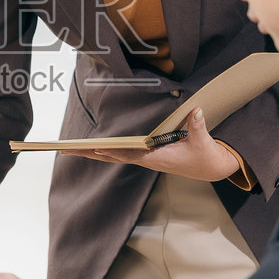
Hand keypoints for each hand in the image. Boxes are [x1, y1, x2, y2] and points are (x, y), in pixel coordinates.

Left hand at [62, 107, 239, 181]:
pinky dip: (107, 151)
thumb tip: (195, 110)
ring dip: (94, 153)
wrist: (212, 168)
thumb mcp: (204, 142)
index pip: (130, 154)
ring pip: (115, 157)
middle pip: (114, 157)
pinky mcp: (148, 156)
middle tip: (67, 151)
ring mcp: (146, 159)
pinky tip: (95, 149)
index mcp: (158, 158)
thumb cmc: (206, 156)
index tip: (96, 147)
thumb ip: (198, 126)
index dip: (114, 151)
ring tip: (73, 150)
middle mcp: (148, 160)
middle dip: (91, 154)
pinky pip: (122, 154)